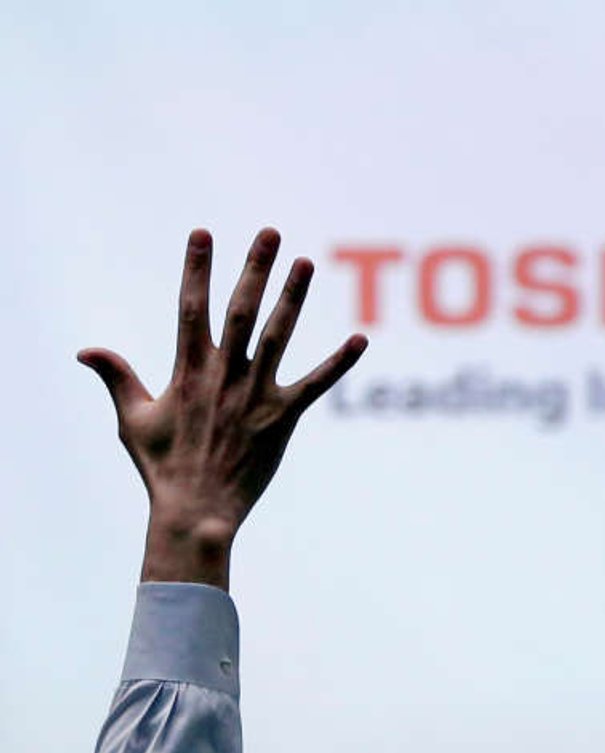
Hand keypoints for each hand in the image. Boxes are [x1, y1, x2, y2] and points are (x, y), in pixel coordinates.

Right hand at [79, 228, 366, 589]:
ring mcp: (255, 394)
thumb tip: (85, 351)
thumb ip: (117, 378)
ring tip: (305, 263)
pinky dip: (338, 363)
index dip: (197, 269)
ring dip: (292, 298)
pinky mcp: (282, 417)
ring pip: (278, 336)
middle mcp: (223, 375)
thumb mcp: (132, 420)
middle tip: (270, 232)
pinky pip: (315, 385)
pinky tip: (360, 340)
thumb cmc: (162, 468)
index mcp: (187, 371)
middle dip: (254, 268)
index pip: (191, 307)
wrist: (195, 511)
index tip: (202, 233)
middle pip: (242, 310)